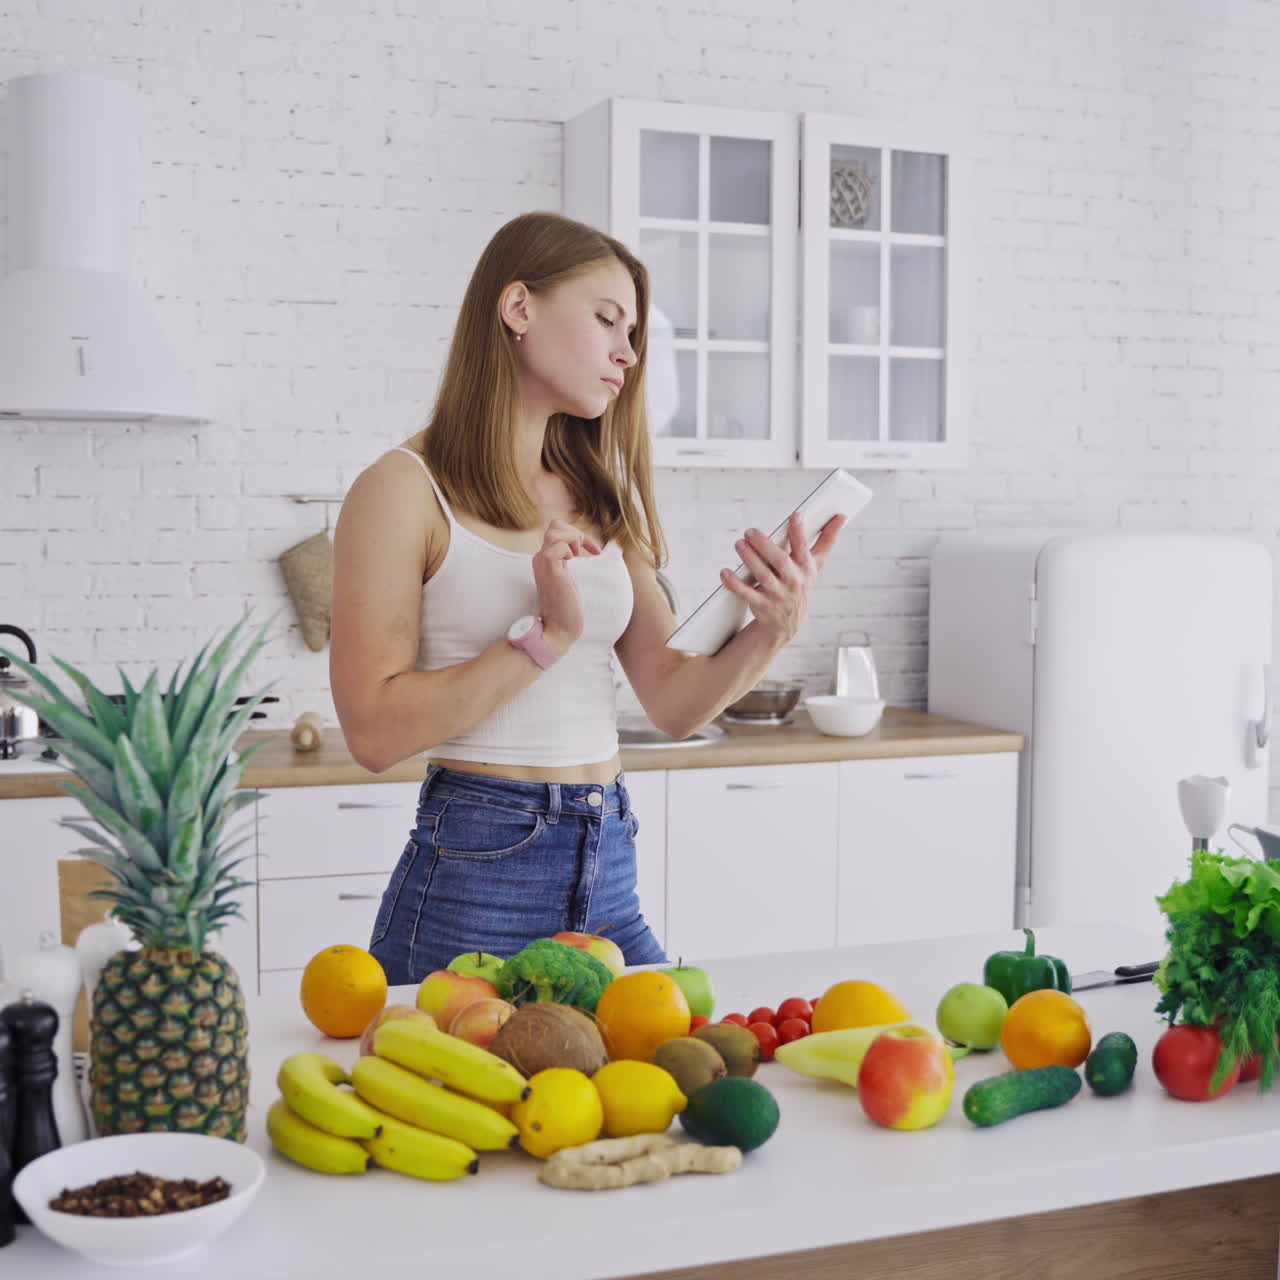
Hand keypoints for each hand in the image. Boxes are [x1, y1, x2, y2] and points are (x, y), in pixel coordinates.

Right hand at [532, 519, 601, 652]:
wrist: (559, 628)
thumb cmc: (566, 608)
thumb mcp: (567, 579)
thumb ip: (566, 563)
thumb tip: (578, 549)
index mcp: (545, 560)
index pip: (556, 531)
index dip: (576, 535)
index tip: (593, 551)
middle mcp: (540, 558)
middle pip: (554, 526)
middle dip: (575, 533)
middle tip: (585, 551)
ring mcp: (543, 562)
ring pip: (555, 531)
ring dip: (573, 539)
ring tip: (578, 556)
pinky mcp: (550, 568)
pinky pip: (559, 545)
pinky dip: (570, 548)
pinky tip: (574, 562)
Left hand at [720, 513, 847, 644]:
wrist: (788, 623)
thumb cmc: (801, 583)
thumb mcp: (815, 564)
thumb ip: (827, 539)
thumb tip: (842, 516)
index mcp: (806, 568)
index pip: (804, 548)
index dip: (800, 532)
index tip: (795, 516)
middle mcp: (793, 582)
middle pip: (780, 561)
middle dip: (765, 545)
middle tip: (750, 531)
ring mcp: (777, 595)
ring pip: (763, 576)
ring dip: (750, 559)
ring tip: (739, 544)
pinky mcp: (761, 605)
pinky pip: (746, 593)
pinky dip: (734, 583)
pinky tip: (724, 572)